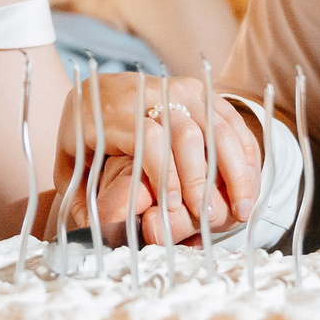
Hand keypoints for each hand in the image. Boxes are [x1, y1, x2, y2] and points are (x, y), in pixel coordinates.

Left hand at [54, 73, 262, 245]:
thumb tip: (95, 231)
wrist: (97, 88)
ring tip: (244, 208)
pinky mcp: (202, 92)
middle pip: (188, 133)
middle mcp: (153, 94)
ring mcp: (181, 89)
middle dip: (204, 179)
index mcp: (116, 111)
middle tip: (212, 216)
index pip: (149, 139)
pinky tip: (250, 184)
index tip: (174, 208)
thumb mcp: (68, 163)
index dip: (166, 175)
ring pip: (218, 126)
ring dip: (236, 170)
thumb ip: (79, 198)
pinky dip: (246, 153)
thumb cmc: (85, 134)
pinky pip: (232, 120)